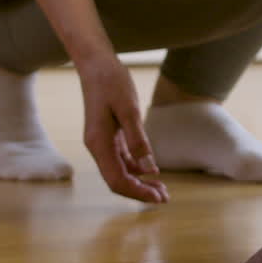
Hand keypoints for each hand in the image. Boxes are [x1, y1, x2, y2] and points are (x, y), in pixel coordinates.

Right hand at [78, 56, 168, 203]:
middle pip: (118, 180)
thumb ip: (138, 139)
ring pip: (120, 171)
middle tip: (165, 198)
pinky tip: (152, 171)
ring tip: (162, 189)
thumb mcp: (129, 109)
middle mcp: (98, 147)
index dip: (138, 192)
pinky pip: (122, 159)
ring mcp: (102, 142)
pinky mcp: (109, 136)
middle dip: (140, 191)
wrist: (96, 64)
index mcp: (99, 144)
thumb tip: (149, 168)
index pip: (117, 180)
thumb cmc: (112, 82)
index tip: (159, 198)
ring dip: (140, 181)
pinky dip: (137, 168)